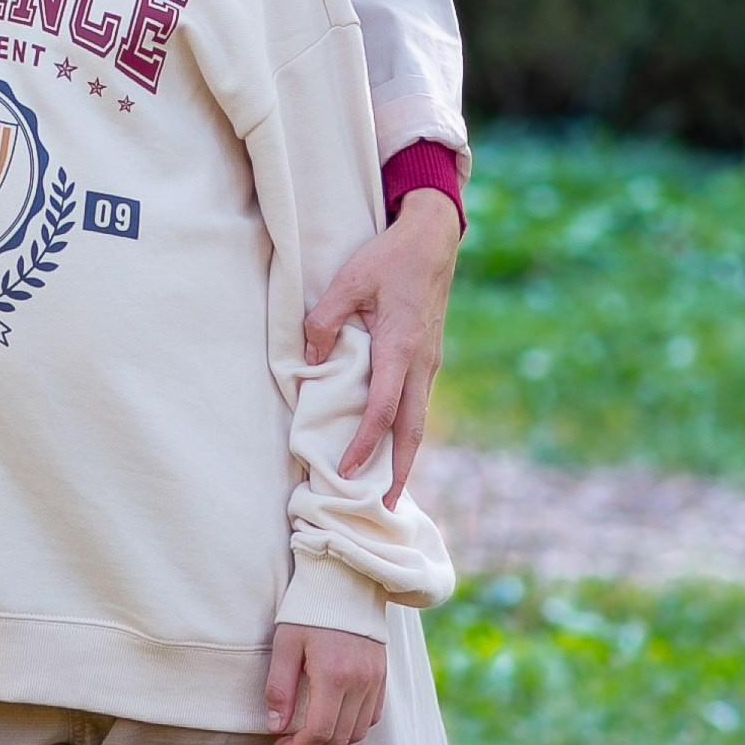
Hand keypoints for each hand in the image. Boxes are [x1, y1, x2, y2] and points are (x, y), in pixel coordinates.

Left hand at [265, 622, 387, 744]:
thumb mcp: (285, 643)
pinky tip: (332, 722)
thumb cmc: (309, 610)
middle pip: (339, 738)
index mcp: (334, 674)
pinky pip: (372, 716)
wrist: (345, 580)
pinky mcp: (382, 676)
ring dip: (332, 742)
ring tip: (307, 738)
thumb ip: (279, 687)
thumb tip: (276, 726)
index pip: (319, 731)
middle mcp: (360, 682)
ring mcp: (375, 680)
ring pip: (358, 732)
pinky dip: (352, 728)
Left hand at [302, 186, 461, 499]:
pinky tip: (395, 441)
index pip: (382, 409)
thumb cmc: (390, 257)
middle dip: (400, 470)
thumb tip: (311, 361)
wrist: (433, 238)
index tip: (347, 469)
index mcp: (401, 347)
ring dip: (405, 453)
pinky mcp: (430, 356)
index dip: (365, 443)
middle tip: (386, 506)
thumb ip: (325, 321)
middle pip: (412, 429)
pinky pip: (419, 402)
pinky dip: (408, 429)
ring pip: (419, 418)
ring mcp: (430, 361)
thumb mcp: (349, 280)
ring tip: (390, 485)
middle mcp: (422, 362)